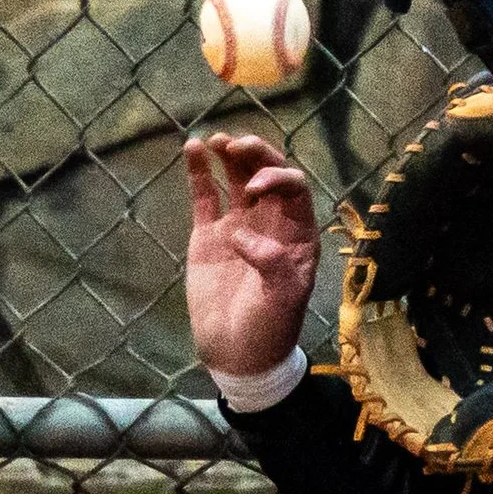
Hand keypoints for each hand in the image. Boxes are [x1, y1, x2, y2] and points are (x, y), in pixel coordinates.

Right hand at [183, 133, 319, 375]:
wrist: (237, 353)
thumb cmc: (270, 326)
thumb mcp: (281, 299)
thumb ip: (270, 263)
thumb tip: (240, 235)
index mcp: (298, 235)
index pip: (296, 192)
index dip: (279, 179)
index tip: (256, 188)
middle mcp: (271, 224)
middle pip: (268, 177)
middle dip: (256, 156)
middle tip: (238, 144)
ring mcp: (239, 227)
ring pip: (237, 181)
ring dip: (230, 158)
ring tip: (217, 140)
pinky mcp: (208, 236)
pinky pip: (206, 198)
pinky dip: (201, 174)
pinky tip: (194, 149)